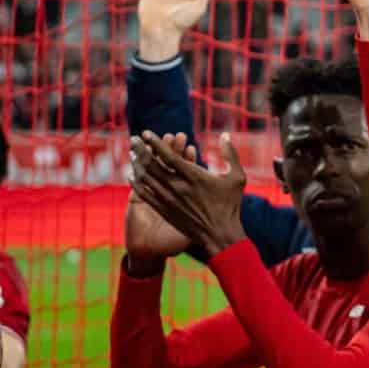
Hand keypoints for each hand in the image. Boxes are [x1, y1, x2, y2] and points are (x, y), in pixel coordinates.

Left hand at [129, 131, 247, 261]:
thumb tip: (225, 135)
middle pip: (152, 164)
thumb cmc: (230, 205)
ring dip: (137, 164)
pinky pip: (145, 194)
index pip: (168, 155)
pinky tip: (132, 176)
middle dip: (140, 150)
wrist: (220, 234)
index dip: (155, 143)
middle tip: (133, 139)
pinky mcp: (164, 210)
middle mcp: (177, 186)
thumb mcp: (237, 177)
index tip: (146, 133)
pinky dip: (137, 183)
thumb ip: (230, 154)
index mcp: (193, 176)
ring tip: (131, 154)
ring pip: (146, 178)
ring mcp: (169, 199)